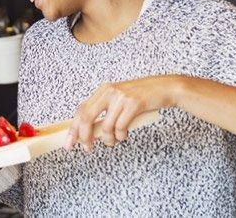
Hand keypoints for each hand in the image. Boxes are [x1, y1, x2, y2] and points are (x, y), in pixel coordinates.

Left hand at [65, 75, 183, 151]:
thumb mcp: (120, 100)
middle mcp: (109, 91)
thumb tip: (89, 132)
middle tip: (87, 148)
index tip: (69, 142)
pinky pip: (120, 127)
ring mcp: (121, 97)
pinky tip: (124, 135)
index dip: (73, 127)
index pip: (81, 110)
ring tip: (113, 141)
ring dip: (108, 140)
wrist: (165, 87)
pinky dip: (121, 136)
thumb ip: (105, 112)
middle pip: (86, 117)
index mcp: (103, 90)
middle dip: (83, 136)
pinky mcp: (133, 104)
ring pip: (105, 126)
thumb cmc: (143, 97)